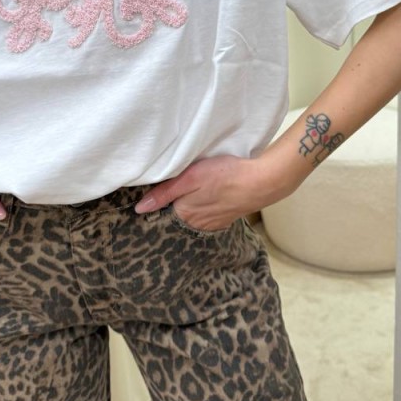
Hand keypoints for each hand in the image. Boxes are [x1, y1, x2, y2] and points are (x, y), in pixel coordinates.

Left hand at [133, 154, 271, 231]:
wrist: (260, 182)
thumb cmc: (224, 175)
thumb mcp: (189, 178)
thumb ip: (164, 193)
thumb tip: (139, 209)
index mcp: (184, 214)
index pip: (162, 213)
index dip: (157, 204)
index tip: (153, 195)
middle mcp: (196, 224)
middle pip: (177, 216)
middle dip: (172, 207)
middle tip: (172, 191)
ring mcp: (212, 223)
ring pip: (192, 217)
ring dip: (188, 207)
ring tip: (189, 193)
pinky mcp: (225, 219)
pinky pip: (206, 217)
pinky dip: (203, 209)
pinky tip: (206, 198)